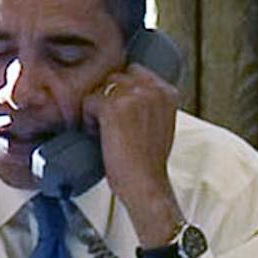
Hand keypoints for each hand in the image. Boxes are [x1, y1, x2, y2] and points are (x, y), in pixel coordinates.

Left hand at [87, 62, 183, 246]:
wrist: (146, 185)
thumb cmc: (148, 161)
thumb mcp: (160, 123)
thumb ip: (150, 102)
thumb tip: (128, 90)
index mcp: (167, 92)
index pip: (135, 71)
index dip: (122, 91)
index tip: (121, 114)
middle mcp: (153, 89)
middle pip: (115, 77)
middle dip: (108, 97)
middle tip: (110, 124)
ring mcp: (134, 96)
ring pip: (101, 88)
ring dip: (98, 107)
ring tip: (104, 131)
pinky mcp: (113, 106)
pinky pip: (89, 101)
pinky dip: (89, 119)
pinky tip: (98, 136)